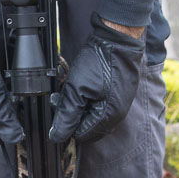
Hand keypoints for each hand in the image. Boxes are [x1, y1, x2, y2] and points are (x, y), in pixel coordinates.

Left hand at [48, 13, 145, 143]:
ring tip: (75, 90)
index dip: (66, 123)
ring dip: (82, 107)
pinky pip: (103, 106)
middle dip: (74, 115)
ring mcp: (121, 105)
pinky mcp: (122, 95)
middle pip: (89, 128)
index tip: (60, 106)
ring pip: (95, 117)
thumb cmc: (99, 62)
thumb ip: (66, 115)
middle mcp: (117, 115)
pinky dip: (91, 100)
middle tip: (65, 97)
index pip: (80, 135)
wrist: (119, 40)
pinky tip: (86, 87)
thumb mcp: (76, 89)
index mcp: (106, 118)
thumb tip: (56, 136)